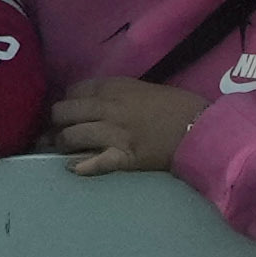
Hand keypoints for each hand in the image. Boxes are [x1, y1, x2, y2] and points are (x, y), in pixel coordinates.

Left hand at [44, 69, 208, 178]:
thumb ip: (112, 94)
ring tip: (60, 151)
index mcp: (113, 87)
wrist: (200, 127)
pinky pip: (96, 162)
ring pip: (72, 136)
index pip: (73, 92)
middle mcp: (109, 107)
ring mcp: (115, 132)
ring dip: (62, 144)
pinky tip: (72, 168)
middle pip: (63, 112)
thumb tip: (88, 104)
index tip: (65, 113)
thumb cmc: (175, 106)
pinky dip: (82, 166)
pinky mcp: (126, 156)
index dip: (65, 103)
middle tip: (54, 133)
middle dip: (55, 124)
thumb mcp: (139, 88)